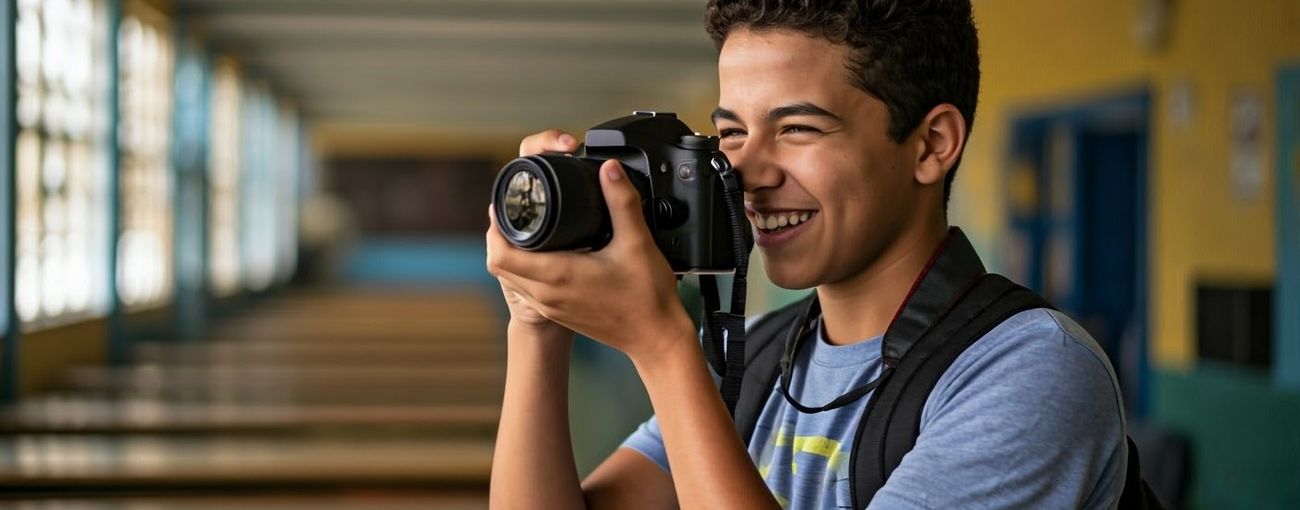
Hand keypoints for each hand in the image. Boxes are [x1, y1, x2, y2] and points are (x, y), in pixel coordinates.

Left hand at [485, 156, 695, 361]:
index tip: (503, 207)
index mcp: (559, 276)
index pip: (502, 255)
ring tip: (523, 229)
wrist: (656, 338)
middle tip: (511, 212)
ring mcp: (552, 307)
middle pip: (499, 265)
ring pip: (511, 278)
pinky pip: (527, 289)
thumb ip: (622, 201)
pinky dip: (524, 270)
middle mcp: (547, 295)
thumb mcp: (638, 242)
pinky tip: (542, 255)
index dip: (495, 229)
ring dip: (509, 255)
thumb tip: (609, 169)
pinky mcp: (559, 313)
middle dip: (498, 237)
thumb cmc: (648, 297)